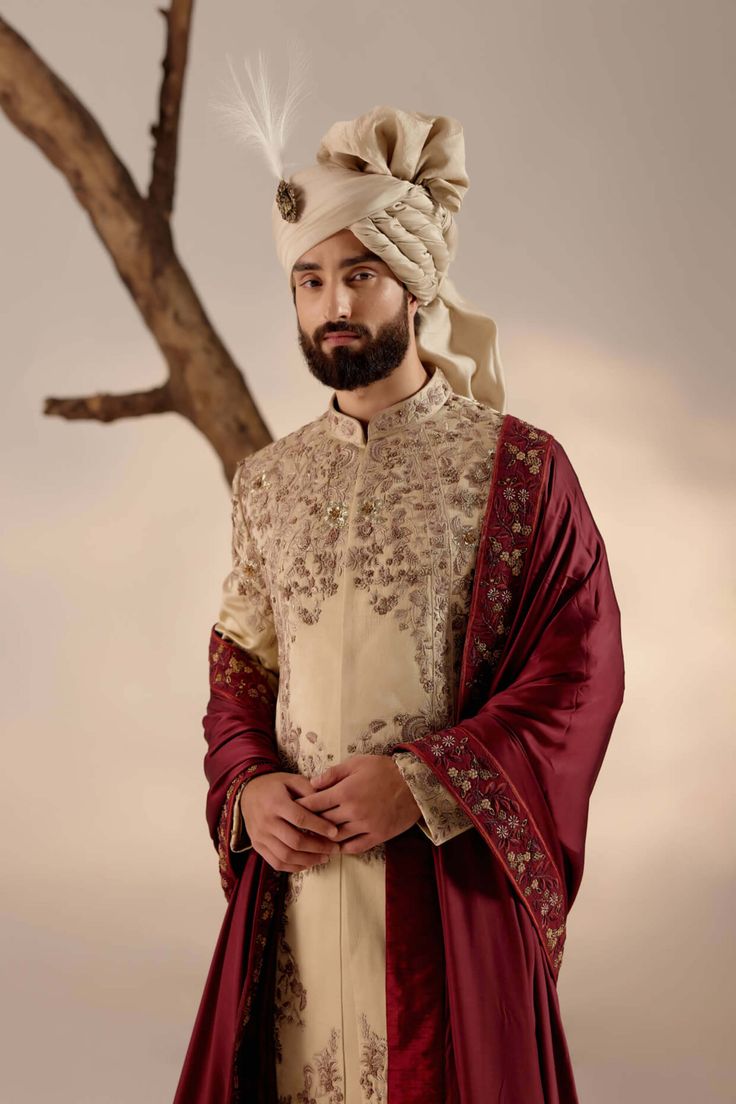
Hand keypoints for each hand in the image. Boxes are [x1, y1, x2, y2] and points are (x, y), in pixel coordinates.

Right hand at [241, 771, 340, 872]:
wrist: (247, 792)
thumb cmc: (274, 786)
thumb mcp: (291, 780)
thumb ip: (309, 790)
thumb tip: (328, 803)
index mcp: (275, 802)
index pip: (300, 818)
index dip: (319, 827)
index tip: (335, 832)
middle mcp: (266, 821)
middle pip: (295, 841)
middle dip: (318, 847)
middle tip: (334, 848)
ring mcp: (260, 836)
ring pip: (286, 856)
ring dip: (308, 860)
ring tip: (324, 857)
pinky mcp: (257, 846)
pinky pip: (276, 863)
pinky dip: (294, 867)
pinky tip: (308, 863)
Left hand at [295, 755, 421, 854]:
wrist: (415, 784)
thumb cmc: (384, 769)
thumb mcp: (357, 763)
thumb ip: (333, 773)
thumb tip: (312, 783)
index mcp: (346, 792)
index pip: (314, 803)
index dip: (301, 807)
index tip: (291, 809)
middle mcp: (353, 811)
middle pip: (322, 822)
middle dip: (309, 824)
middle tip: (298, 826)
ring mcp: (365, 826)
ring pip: (336, 837)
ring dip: (324, 839)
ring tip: (314, 838)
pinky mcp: (377, 836)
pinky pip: (354, 847)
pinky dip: (342, 848)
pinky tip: (336, 845)